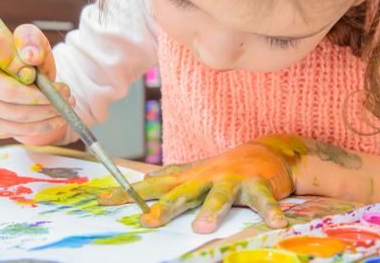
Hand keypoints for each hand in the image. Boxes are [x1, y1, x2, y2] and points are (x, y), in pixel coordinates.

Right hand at [0, 24, 73, 143]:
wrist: (26, 75)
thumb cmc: (29, 54)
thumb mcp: (34, 40)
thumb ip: (31, 40)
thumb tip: (30, 58)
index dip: (19, 62)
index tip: (38, 69)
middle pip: (7, 92)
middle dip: (42, 96)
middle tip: (66, 94)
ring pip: (13, 115)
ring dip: (46, 113)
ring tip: (65, 106)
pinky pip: (14, 130)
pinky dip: (40, 126)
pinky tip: (57, 118)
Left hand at [98, 135, 307, 233]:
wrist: (265, 152)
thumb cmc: (225, 167)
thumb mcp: (195, 171)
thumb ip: (171, 177)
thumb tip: (145, 179)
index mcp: (190, 178)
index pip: (154, 186)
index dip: (129, 194)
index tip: (104, 202)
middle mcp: (207, 177)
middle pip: (183, 193)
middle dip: (165, 207)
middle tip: (148, 221)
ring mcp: (233, 180)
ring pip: (220, 196)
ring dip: (212, 211)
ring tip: (202, 228)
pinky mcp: (258, 184)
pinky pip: (263, 200)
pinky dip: (270, 211)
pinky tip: (275, 223)